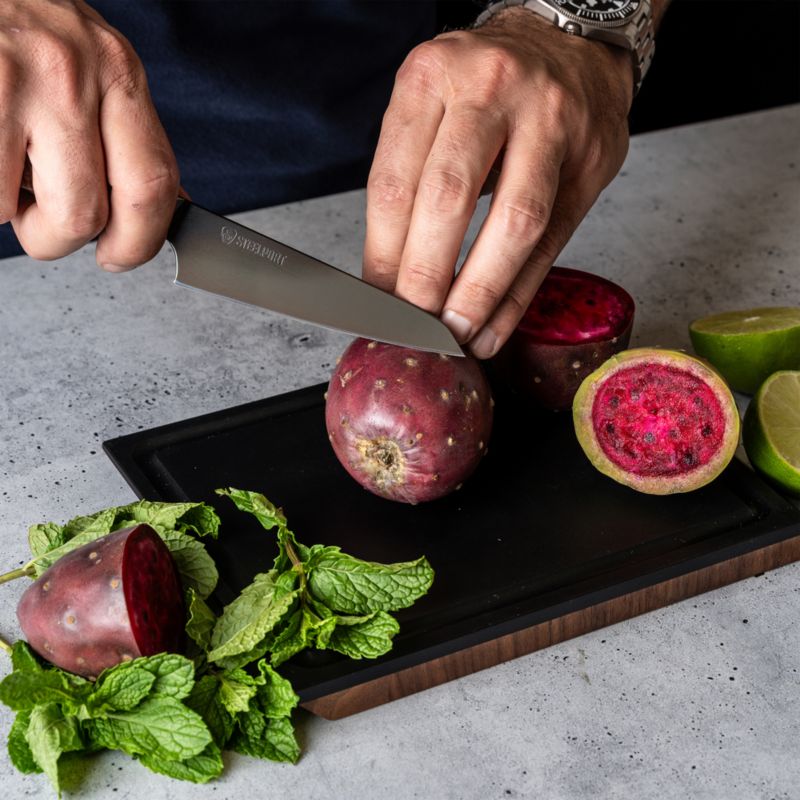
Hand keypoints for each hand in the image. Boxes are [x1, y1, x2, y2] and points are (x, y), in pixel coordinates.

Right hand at [0, 0, 178, 268]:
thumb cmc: (16, 24)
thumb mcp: (89, 64)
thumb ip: (123, 132)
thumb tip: (165, 207)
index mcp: (117, 73)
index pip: (154, 185)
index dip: (138, 241)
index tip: (119, 255)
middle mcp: (74, 76)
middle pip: (89, 214)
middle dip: (62, 239)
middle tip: (44, 224)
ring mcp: (17, 84)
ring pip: (32, 213)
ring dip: (14, 215)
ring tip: (4, 172)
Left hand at [363, 8, 632, 357]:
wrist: (569, 40)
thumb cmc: (485, 86)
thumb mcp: (430, 104)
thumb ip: (409, 177)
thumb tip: (386, 275)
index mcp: (432, 76)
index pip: (395, 181)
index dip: (382, 253)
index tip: (376, 300)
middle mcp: (492, 90)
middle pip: (450, 199)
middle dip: (427, 278)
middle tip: (414, 326)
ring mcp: (551, 122)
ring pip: (513, 222)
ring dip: (480, 293)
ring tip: (456, 334)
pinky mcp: (590, 161)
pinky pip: (551, 242)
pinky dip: (518, 295)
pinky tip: (493, 327)